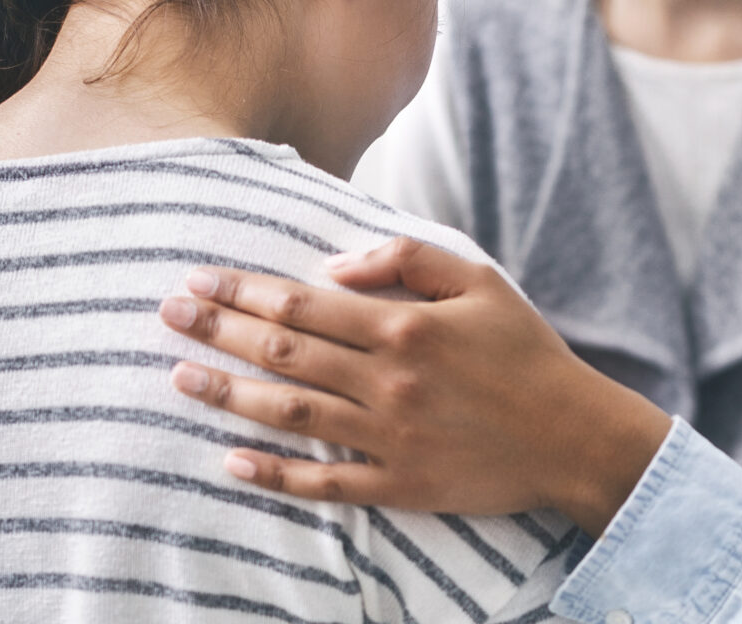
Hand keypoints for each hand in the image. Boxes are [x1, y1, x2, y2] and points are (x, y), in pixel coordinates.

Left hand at [163, 237, 671, 536]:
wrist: (574, 436)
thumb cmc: (526, 351)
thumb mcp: (479, 280)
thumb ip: (407, 258)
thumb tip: (335, 265)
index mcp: (403, 326)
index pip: (302, 305)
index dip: (243, 291)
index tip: (198, 279)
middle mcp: (387, 381)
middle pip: (283, 354)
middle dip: (218, 332)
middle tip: (167, 315)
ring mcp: (390, 437)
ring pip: (291, 414)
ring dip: (228, 396)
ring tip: (179, 379)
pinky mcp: (399, 485)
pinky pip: (325, 483)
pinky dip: (275, 476)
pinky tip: (232, 462)